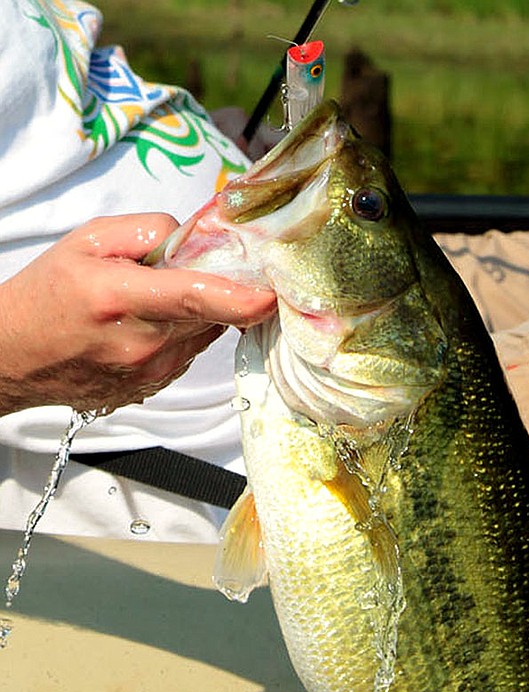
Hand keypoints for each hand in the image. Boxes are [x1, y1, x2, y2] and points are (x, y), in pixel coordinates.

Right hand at [0, 213, 275, 414]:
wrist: (13, 357)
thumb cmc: (47, 294)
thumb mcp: (86, 241)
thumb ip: (146, 231)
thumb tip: (193, 239)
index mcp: (120, 299)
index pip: (191, 298)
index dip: (238, 299)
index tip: (270, 297)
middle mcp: (141, 343)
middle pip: (210, 314)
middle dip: (215, 289)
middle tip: (192, 270)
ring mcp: (150, 373)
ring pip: (205, 334)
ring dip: (197, 313)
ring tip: (155, 301)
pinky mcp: (154, 389)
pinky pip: (189, 353)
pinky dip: (182, 335)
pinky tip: (148, 327)